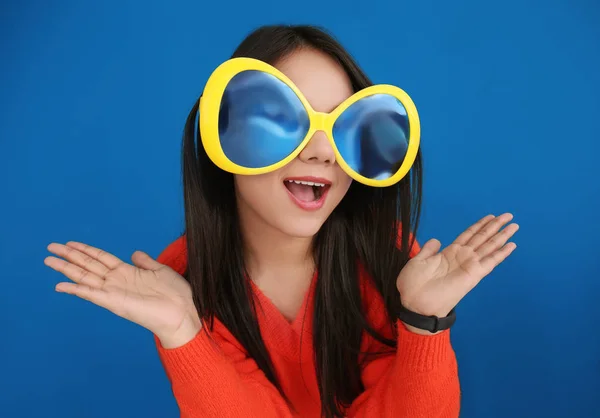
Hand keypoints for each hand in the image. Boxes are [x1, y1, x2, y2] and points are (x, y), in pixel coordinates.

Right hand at [45, 241, 200, 347]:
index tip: (70, 242)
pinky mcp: (114, 303)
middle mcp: (116, 281)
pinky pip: (91, 294)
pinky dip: (76, 290)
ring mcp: (113, 292)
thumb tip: (135, 253)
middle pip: (87, 265)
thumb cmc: (175, 294)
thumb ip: (145, 262)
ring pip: (84, 276)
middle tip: (50, 247)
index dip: (85, 249)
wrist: (182, 312)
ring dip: (66, 268)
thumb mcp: (160, 270)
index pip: (101, 258)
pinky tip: (60, 286)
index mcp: (127, 272)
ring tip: (48, 260)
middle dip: (69, 255)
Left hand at [396, 213, 518, 333]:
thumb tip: (436, 240)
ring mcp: (469, 265)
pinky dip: (501, 254)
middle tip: (508, 215)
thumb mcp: (418, 261)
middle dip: (495, 226)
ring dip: (502, 236)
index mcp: (448, 253)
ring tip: (514, 225)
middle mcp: (462, 257)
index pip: (468, 235)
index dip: (479, 225)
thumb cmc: (413, 284)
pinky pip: (490, 262)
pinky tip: (512, 245)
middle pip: (482, 237)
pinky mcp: (473, 275)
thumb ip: (429, 250)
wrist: (414, 303)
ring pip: (489, 246)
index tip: (490, 216)